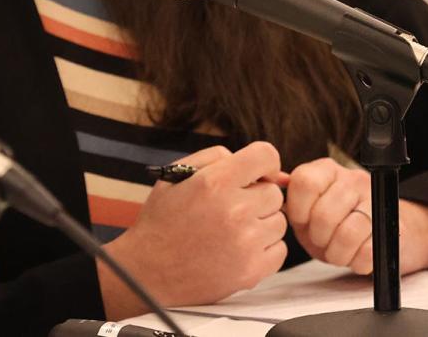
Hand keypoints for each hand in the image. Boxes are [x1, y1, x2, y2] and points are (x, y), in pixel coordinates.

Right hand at [98, 141, 288, 318]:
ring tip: (231, 231)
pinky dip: (264, 249)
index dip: (264, 163)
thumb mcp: (176, 176)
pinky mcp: (252, 271)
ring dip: (261, 223)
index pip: (265, 156)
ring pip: (279, 221)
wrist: (148, 272)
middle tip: (231, 209)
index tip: (255, 175)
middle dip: (256, 197)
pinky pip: (280, 249)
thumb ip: (216, 158)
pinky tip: (238, 249)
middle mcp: (234, 211)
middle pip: (274, 192)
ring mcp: (246, 243)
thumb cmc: (162, 221)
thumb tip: (262, 165)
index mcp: (214, 183)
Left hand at [284, 158, 427, 274]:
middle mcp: (353, 179)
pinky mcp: (395, 227)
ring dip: (338, 252)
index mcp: (326, 170)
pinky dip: (357, 262)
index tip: (302, 221)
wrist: (383, 233)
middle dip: (318, 237)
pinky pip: (368, 251)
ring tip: (338, 251)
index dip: (298, 210)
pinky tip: (356, 256)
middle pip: (324, 214)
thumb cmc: (334, 222)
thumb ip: (291, 200)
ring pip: (348, 233)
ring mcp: (376, 201)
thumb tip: (273, 186)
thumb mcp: (308, 208)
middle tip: (322, 241)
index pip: (304, 182)